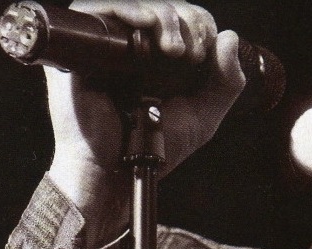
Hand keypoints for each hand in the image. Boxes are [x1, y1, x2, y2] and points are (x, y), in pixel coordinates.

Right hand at [46, 1, 245, 237]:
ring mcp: (107, 43)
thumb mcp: (201, 117)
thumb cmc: (153, 149)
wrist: (115, 170)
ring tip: (176, 51)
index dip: (199, 23)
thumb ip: (224, 83)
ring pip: (138, 3)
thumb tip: (230, 37)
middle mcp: (133, 45)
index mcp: (159, 58)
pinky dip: (129, 9)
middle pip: (163, 5)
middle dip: (187, 20)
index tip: (205, 53)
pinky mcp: (81, 43)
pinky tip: (148, 24)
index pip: (182, 17)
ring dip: (165, 15)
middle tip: (191, 54)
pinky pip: (101, 8)